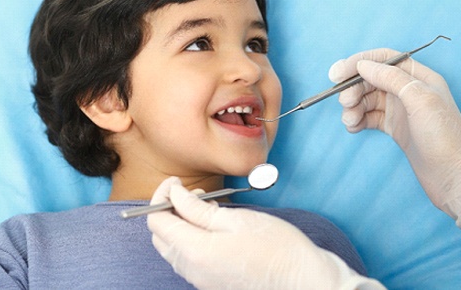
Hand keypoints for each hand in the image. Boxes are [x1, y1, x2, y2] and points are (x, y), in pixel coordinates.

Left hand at [147, 177, 383, 289]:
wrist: (303, 279)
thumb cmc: (277, 247)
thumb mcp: (236, 218)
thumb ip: (198, 209)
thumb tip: (175, 195)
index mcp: (196, 251)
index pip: (157, 222)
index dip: (161, 196)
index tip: (175, 182)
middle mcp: (192, 269)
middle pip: (161, 236)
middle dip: (168, 210)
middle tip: (190, 192)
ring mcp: (201, 279)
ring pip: (173, 248)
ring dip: (179, 224)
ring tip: (204, 206)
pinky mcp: (211, 282)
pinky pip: (187, 259)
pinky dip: (190, 238)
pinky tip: (212, 226)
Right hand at [328, 49, 460, 228]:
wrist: (453, 176)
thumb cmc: (445, 137)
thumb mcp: (419, 99)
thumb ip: (392, 78)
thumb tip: (364, 65)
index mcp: (419, 77)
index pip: (384, 59)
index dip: (358, 63)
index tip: (336, 74)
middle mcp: (409, 90)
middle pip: (371, 79)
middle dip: (354, 89)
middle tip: (345, 102)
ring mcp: (400, 110)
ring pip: (367, 99)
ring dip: (353, 107)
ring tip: (350, 120)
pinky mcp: (394, 128)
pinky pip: (369, 117)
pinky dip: (358, 120)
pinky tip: (354, 128)